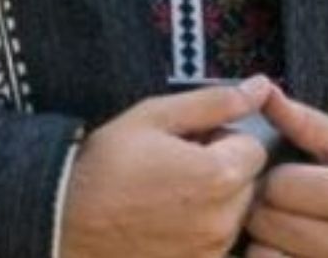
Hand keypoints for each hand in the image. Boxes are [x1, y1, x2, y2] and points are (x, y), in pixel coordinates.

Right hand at [61, 76, 271, 257]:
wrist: (66, 218)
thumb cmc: (108, 162)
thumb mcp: (156, 116)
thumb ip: (214, 102)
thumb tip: (261, 86)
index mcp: (219, 175)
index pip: (254, 147)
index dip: (223, 137)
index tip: (191, 141)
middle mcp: (223, 221)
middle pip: (248, 184)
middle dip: (223, 169)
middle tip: (176, 166)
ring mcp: (210, 253)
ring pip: (233, 216)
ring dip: (213, 202)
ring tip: (168, 194)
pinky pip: (216, 246)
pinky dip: (199, 232)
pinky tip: (166, 223)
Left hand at [245, 84, 327, 257]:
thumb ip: (300, 118)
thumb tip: (262, 88)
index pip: (280, 186)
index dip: (271, 175)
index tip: (281, 175)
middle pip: (267, 222)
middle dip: (260, 206)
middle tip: (272, 202)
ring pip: (262, 255)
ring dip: (259, 239)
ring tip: (273, 227)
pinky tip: (277, 248)